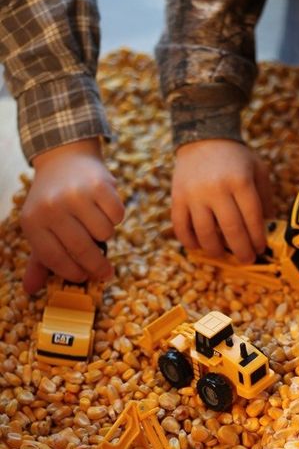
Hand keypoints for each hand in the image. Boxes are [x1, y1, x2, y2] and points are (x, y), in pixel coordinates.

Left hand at [21, 138, 124, 293]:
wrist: (65, 158)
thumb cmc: (53, 200)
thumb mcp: (40, 227)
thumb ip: (38, 260)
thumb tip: (31, 290)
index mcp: (32, 221)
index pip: (55, 259)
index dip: (73, 273)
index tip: (85, 277)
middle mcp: (52, 207)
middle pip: (82, 250)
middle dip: (97, 266)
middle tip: (106, 272)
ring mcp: (76, 194)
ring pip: (104, 234)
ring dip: (105, 233)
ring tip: (95, 221)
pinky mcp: (99, 185)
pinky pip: (117, 216)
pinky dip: (115, 216)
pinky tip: (104, 207)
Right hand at [171, 139, 272, 262]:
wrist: (203, 137)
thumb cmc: (235, 157)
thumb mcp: (257, 169)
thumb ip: (264, 197)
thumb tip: (267, 226)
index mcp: (240, 181)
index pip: (252, 218)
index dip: (257, 238)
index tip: (260, 249)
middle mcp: (217, 189)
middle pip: (231, 230)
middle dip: (242, 250)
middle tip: (247, 260)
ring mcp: (194, 194)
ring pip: (205, 233)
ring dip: (216, 250)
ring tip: (223, 254)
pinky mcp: (178, 198)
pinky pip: (181, 227)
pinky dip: (189, 241)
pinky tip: (199, 246)